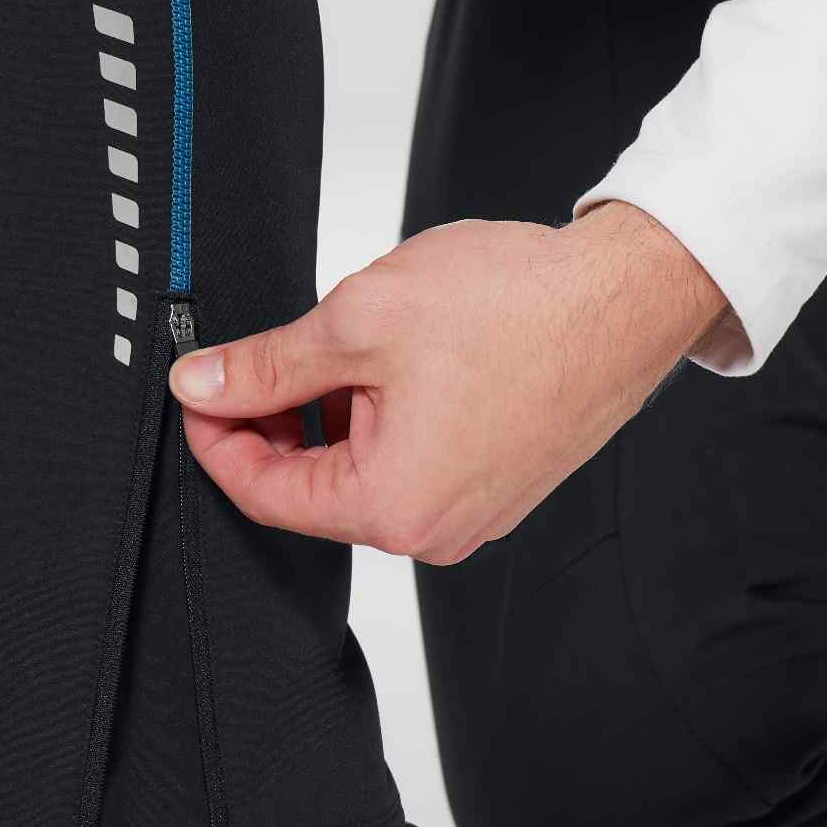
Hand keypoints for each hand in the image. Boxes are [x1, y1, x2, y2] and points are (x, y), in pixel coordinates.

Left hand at [170, 202, 728, 563]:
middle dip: (275, 420)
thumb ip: (268, 366)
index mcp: (393, 508)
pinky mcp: (498, 486)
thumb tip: (203, 384)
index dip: (216, 436)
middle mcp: (433, 532)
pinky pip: (412, 462)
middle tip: (257, 353)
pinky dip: (382, 418)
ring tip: (342, 341)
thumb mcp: (359, 322)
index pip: (263, 494)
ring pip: (362, 471)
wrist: (629, 293)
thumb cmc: (519, 306)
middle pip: (311, 487)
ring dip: (331, 414)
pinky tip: (388, 361)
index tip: (198, 388)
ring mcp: (472, 514)